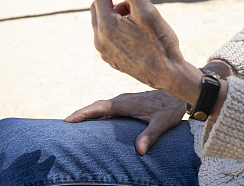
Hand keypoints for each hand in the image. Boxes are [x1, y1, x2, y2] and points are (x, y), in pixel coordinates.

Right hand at [64, 91, 185, 154]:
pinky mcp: (127, 104)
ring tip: (70, 126)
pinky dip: (97, 115)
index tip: (68, 119)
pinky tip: (91, 124)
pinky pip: (107, 109)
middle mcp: (123, 100)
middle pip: (96, 107)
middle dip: (80, 115)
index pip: (101, 107)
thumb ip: (151, 134)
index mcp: (127, 103)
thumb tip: (139, 151)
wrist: (181, 93)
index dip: (84, 113)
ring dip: (87, 115)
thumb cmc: (172, 107)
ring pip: (101, 108)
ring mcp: (124, 101)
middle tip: (62, 126)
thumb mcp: (164, 122)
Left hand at [90, 0, 199, 102]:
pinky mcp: (112, 58)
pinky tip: (136, 26)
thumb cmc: (161, 44)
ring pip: (103, 21)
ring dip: (115, 9)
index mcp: (106, 27)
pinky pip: (108, 34)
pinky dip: (117, 23)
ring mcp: (105, 51)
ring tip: (136, 8)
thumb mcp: (148, 12)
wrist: (169, 76)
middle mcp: (100, 39)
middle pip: (98, 7)